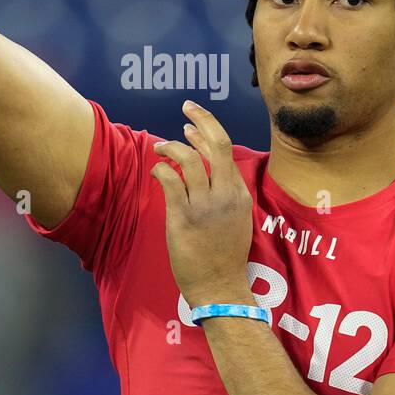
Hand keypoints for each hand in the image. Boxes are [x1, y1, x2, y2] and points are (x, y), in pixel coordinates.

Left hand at [150, 100, 254, 308]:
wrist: (219, 286)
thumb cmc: (225, 256)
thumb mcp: (237, 219)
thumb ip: (227, 194)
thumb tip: (210, 171)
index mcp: (239, 194)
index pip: (225, 151)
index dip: (207, 131)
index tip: (192, 124)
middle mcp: (225, 194)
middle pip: (216, 144)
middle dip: (201, 119)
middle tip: (186, 108)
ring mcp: (204, 205)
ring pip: (188, 159)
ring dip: (170, 147)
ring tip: (159, 148)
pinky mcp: (183, 217)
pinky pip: (169, 181)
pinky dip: (160, 170)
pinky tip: (155, 171)